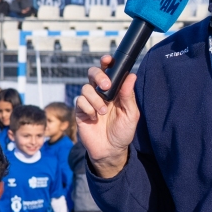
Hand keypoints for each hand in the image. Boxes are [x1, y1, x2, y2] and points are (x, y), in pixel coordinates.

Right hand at [75, 56, 138, 177]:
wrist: (110, 151)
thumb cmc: (123, 132)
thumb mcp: (131, 114)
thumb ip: (129, 95)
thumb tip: (131, 75)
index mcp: (115, 91)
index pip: (109, 71)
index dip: (107, 62)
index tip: (108, 59)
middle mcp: (101, 93)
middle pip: (93, 73)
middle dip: (98, 76)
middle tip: (106, 86)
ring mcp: (90, 101)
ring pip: (86, 88)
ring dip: (95, 99)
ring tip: (102, 113)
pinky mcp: (81, 111)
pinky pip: (80, 101)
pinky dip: (87, 108)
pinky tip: (94, 118)